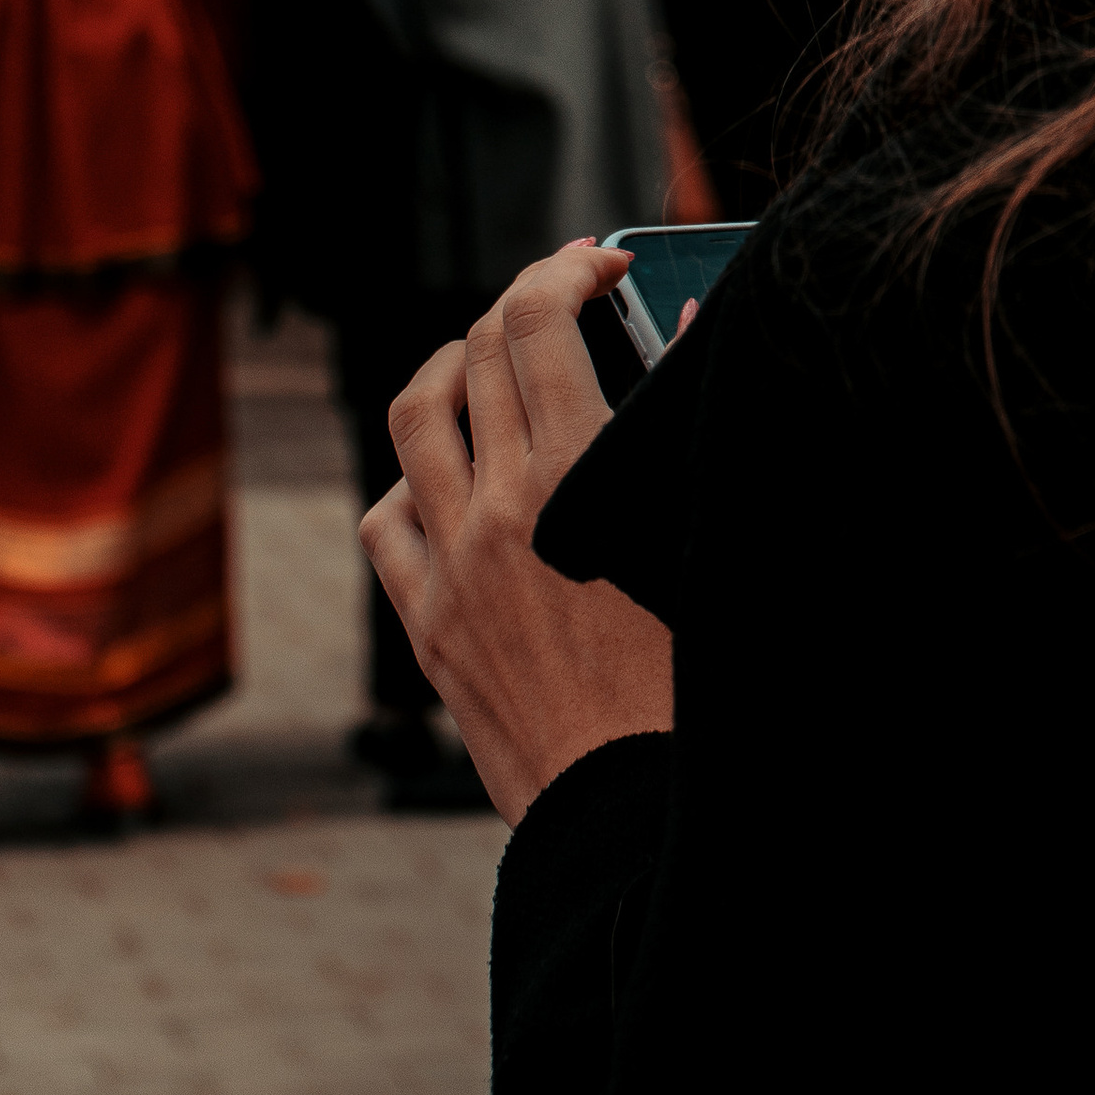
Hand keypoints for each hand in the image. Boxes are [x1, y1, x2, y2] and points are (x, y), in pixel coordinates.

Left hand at [361, 242, 674, 826]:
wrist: (639, 831)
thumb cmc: (699, 695)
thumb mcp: (709, 539)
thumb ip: (690, 421)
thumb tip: (687, 320)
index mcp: (574, 483)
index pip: (539, 323)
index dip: (567, 270)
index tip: (603, 263)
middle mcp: (496, 514)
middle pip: (477, 353)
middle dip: (522, 301)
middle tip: (564, 292)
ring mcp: (451, 572)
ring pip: (415, 421)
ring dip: (451, 368)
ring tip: (490, 359)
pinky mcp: (430, 631)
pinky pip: (386, 523)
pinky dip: (412, 480)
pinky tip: (450, 481)